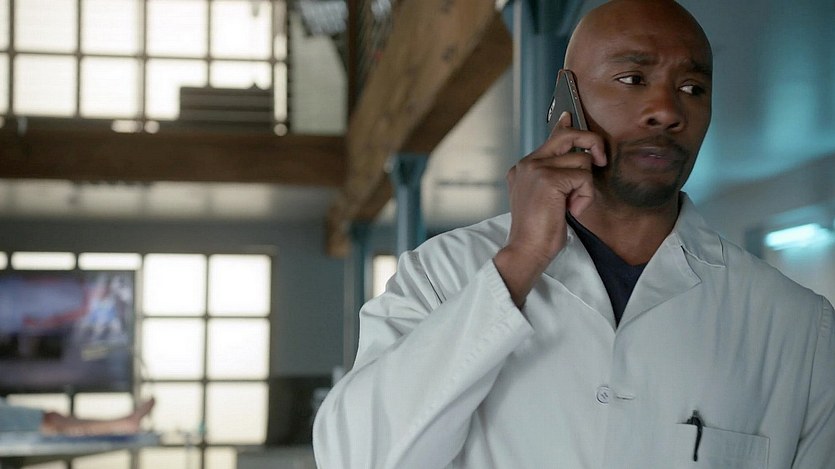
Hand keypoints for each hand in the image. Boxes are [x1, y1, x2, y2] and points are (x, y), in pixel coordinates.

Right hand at [494, 111, 606, 306]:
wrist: (527, 250)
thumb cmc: (540, 230)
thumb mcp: (548, 198)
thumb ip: (557, 175)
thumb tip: (578, 159)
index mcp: (523, 167)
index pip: (551, 138)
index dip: (566, 126)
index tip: (569, 115)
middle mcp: (527, 163)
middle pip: (569, 136)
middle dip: (592, 143)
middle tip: (601, 161)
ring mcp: (535, 168)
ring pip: (581, 161)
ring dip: (585, 187)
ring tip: (571, 205)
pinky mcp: (548, 178)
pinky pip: (584, 177)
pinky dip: (584, 196)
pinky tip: (570, 210)